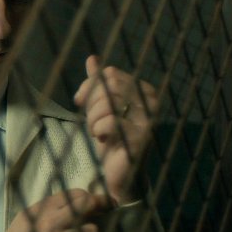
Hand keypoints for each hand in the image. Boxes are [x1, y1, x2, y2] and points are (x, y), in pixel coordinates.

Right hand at [0, 190, 112, 231]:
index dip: (91, 197)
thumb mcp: (26, 221)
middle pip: (86, 205)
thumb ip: (47, 211)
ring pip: (91, 231)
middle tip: (108, 211)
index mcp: (40, 209)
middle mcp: (48, 221)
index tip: (100, 202)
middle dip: (101, 206)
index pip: (74, 194)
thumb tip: (75, 204)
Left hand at [73, 55, 158, 202]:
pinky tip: (103, 140)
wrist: (119, 172)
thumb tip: (93, 59)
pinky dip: (98, 130)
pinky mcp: (141, 138)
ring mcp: (148, 119)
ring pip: (108, 102)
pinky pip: (110, 122)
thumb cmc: (112, 137)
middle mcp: (150, 101)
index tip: (81, 101)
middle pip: (109, 84)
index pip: (110, 73)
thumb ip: (98, 84)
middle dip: (91, 103)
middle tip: (91, 120)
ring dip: (92, 119)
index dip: (90, 86)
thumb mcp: (101, 107)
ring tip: (96, 131)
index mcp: (143, 90)